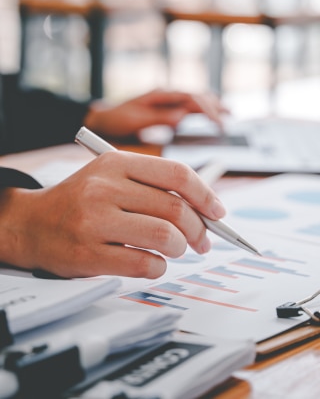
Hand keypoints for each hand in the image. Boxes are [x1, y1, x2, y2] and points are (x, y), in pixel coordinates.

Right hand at [0, 152, 224, 278]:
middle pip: (175, 207)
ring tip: (175, 250)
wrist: (31, 223)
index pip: (176, 173)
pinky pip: (144, 264)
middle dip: (199, 229)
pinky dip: (159, 267)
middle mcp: (104, 187)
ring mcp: (95, 221)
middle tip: (202, 241)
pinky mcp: (88, 253)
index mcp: (115, 163)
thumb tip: (204, 209)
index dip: (205, 194)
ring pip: (164, 236)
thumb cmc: (80, 200)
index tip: (218, 212)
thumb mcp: (110, 177)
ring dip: (180, 248)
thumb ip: (152, 186)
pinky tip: (154, 264)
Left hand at [84, 89, 229, 138]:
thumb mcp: (135, 120)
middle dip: (214, 108)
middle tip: (226, 124)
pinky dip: (203, 109)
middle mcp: (166, 95)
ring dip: (212, 105)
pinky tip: (213, 115)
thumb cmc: (116, 119)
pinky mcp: (167, 108)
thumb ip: (159, 118)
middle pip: (197, 97)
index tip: (217, 122)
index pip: (190, 98)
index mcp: (160, 95)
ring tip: (229, 114)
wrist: (103, 118)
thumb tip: (182, 118)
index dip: (206, 109)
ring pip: (196, 99)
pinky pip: (189, 106)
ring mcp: (167, 100)